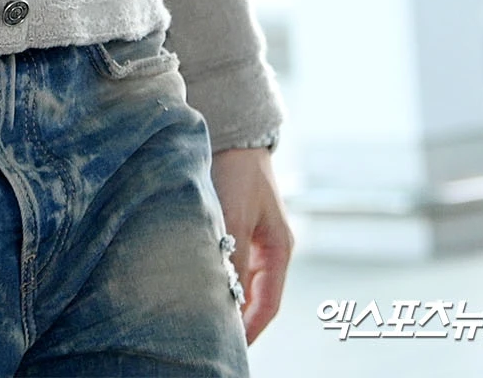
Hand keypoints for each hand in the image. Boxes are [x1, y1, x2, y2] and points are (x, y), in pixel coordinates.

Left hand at [210, 146, 293, 343]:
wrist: (237, 135)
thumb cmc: (238, 173)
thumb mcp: (235, 216)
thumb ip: (232, 257)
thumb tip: (224, 296)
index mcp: (279, 250)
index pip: (268, 304)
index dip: (250, 329)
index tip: (232, 347)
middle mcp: (272, 249)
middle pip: (257, 297)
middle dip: (239, 318)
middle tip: (215, 338)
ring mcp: (258, 239)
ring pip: (244, 282)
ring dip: (229, 297)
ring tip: (205, 316)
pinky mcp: (242, 228)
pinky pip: (235, 265)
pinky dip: (223, 278)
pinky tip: (203, 284)